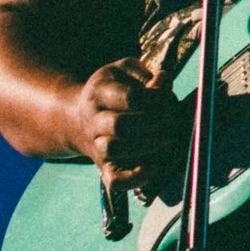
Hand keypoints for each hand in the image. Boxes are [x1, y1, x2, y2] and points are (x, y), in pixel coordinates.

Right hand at [67, 57, 183, 192]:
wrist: (77, 118)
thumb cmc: (112, 90)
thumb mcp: (124, 71)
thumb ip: (145, 74)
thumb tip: (163, 82)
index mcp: (99, 91)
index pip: (130, 97)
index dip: (157, 100)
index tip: (169, 99)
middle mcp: (93, 119)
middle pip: (121, 125)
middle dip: (154, 124)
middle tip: (172, 122)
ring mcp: (96, 145)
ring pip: (114, 150)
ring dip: (147, 147)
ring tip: (167, 139)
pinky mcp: (103, 167)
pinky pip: (114, 180)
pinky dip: (134, 179)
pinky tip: (153, 168)